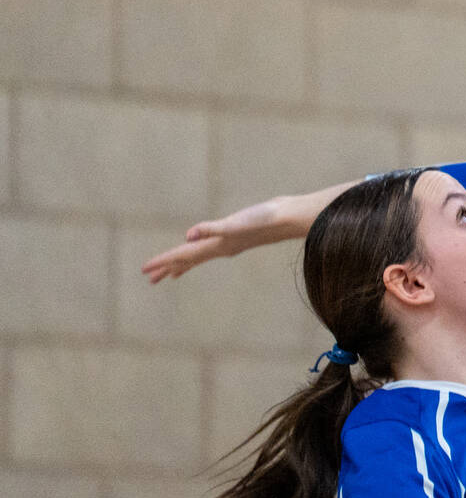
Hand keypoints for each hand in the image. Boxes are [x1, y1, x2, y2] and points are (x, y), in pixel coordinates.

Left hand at [141, 198, 283, 282]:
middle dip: (168, 268)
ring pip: (199, 255)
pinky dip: (200, 246)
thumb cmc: (265, 221)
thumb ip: (212, 228)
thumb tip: (188, 235)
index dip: (163, 261)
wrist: (290, 218)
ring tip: (170, 273)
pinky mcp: (235, 233)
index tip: (144, 271)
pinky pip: (211, 244)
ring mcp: (228, 242)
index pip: (184, 255)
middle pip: (188, 260)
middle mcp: (220, 247)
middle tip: (149, 279)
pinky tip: (198, 243)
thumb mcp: (236, 223)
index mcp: (216, 245)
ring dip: (184, 263)